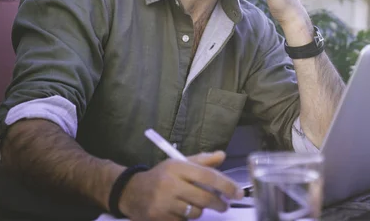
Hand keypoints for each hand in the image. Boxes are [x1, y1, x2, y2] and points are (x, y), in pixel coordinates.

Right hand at [119, 151, 242, 220]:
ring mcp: (163, 202)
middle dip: (219, 203)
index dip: (226, 185)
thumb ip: (202, 161)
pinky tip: (180, 211)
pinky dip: (185, 219)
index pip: (207, 176)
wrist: (131, 191)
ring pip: (195, 212)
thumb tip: (222, 155)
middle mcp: (170, 183)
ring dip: (199, 210)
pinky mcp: (158, 218)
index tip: (238, 193)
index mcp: (177, 167)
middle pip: (204, 197)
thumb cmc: (161, 176)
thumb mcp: (179, 163)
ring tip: (194, 204)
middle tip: (224, 205)